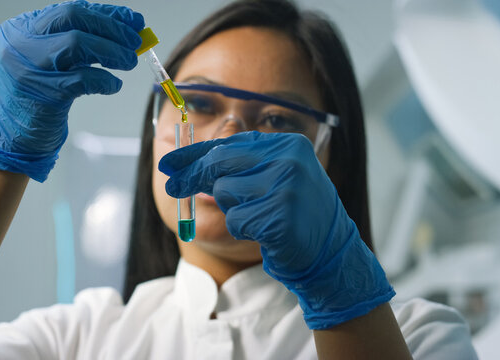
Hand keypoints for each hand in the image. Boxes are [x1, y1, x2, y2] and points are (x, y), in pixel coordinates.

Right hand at [0, 1, 143, 181]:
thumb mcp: (48, 62)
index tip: (133, 21)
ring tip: (129, 61)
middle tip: (135, 41)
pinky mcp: (43, 93)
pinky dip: (105, 80)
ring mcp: (30, 66)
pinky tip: (114, 85)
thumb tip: (123, 32)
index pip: (71, 10)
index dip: (107, 14)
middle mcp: (22, 42)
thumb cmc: (34, 98)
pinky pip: (83, 79)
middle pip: (74, 17)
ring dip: (112, 50)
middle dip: (112, 27)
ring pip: (78, 43)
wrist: (9, 137)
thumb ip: (77, 45)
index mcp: (22, 28)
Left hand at [159, 131, 394, 329]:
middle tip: (172, 186)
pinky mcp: (280, 216)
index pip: (229, 143)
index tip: (168, 162)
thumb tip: (189, 166)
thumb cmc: (295, 215)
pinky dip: (244, 230)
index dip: (194, 153)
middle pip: (220, 162)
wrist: (331, 252)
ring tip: (260, 217)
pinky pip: (237, 221)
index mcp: (287, 145)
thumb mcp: (273, 179)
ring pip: (226, 192)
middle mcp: (288, 159)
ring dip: (233, 210)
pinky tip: (266, 232)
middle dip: (191, 175)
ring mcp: (286, 186)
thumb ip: (238, 168)